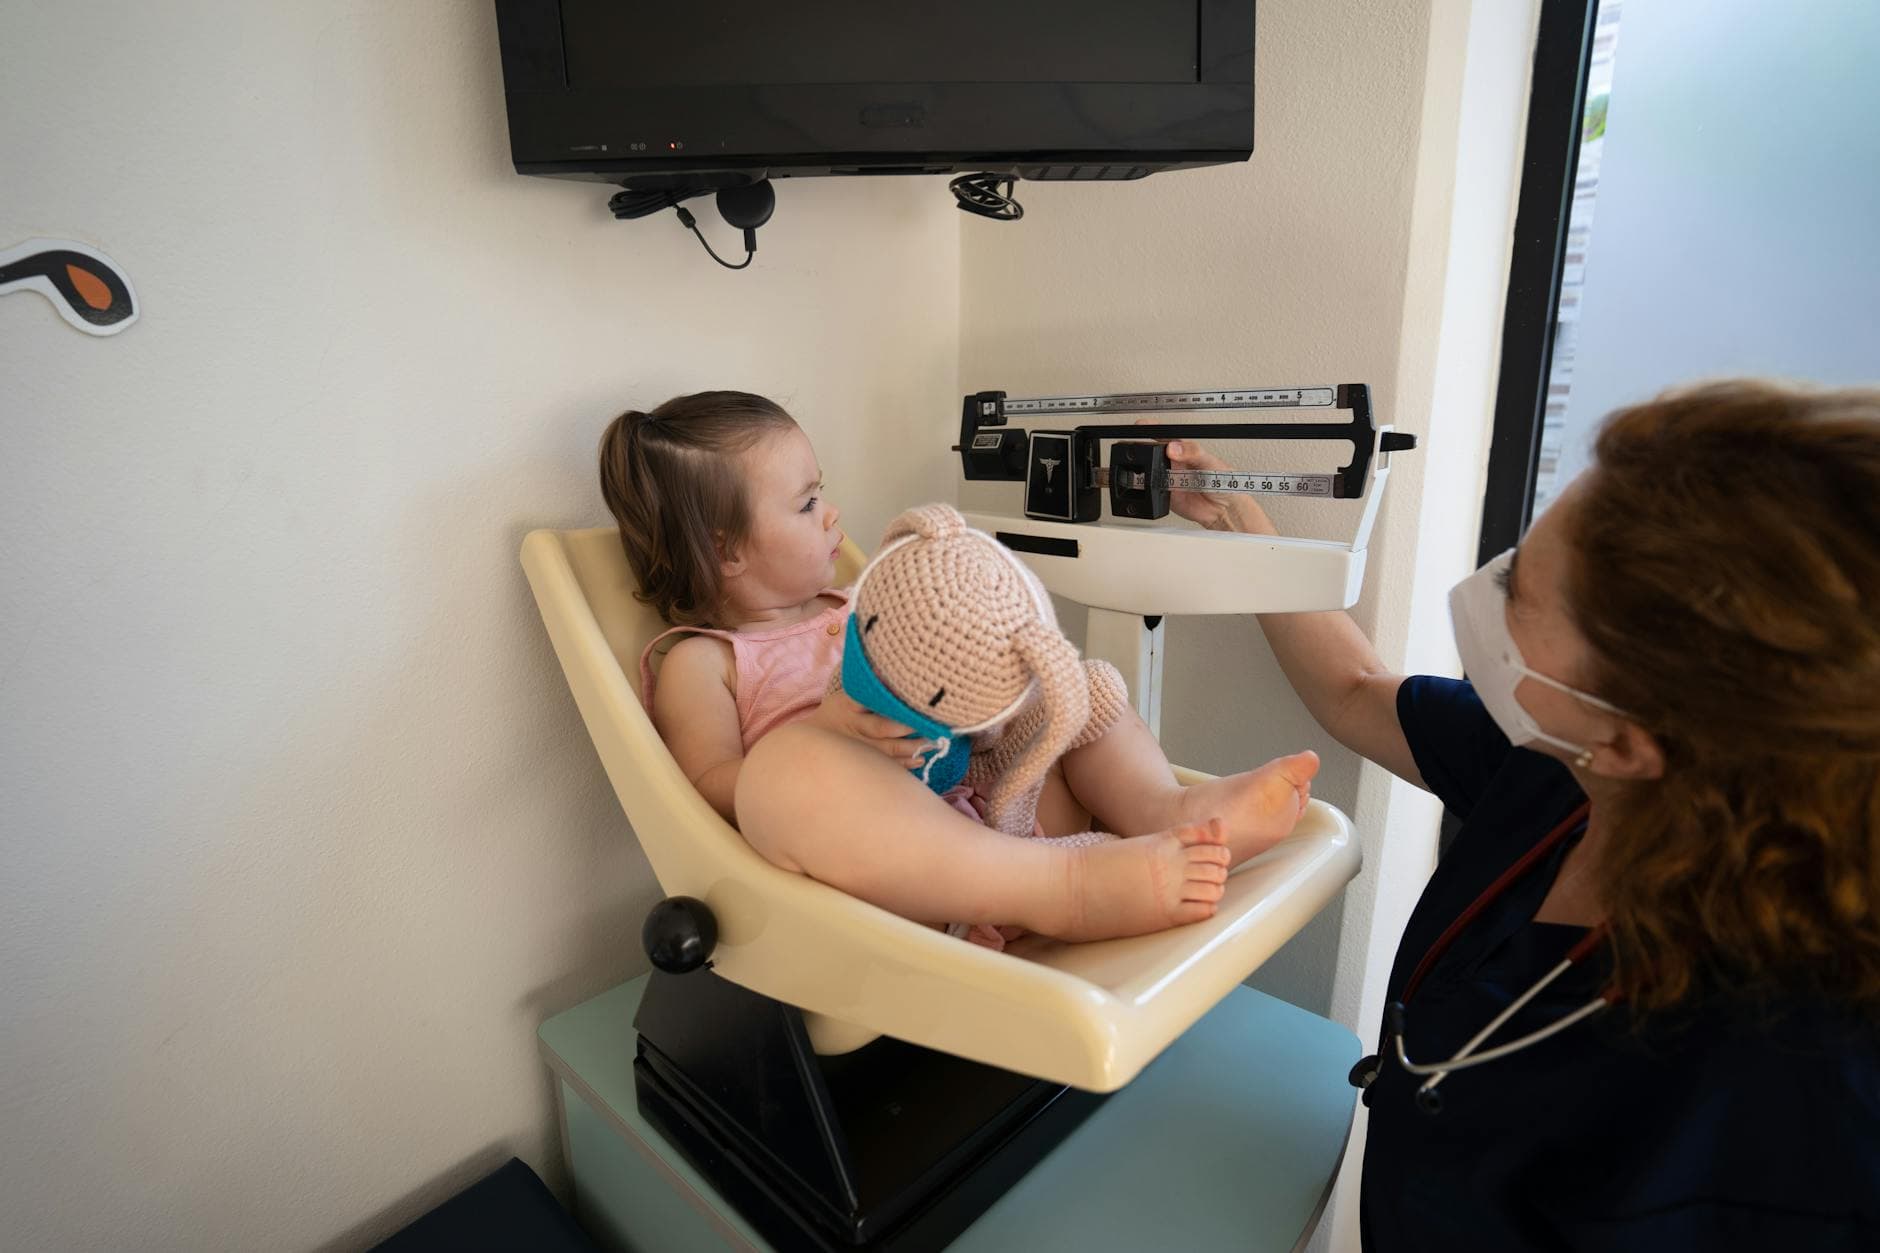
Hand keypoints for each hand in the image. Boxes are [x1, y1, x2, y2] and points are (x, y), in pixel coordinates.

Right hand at [807, 690, 929, 767]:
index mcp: (850, 706)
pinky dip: (904, 763)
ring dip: (911, 747)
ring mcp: (860, 747)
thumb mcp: (846, 695)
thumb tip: (887, 668)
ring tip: (931, 743)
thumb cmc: (837, 713)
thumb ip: (867, 684)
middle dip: (906, 727)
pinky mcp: (864, 761)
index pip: (871, 702)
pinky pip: (886, 764)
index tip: (912, 702)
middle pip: (882, 728)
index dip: (891, 703)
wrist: (814, 741)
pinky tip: (920, 759)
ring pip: (887, 749)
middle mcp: (855, 727)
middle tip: (929, 724)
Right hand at [1130, 419, 1276, 533]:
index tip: (1141, 425)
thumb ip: (1193, 453)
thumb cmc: (1223, 480)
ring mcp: (1168, 477)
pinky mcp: (1165, 494)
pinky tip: (1156, 487)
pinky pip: (1151, 490)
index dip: (1151, 427)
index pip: (1164, 435)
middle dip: (1143, 449)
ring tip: (1155, 472)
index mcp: (1184, 449)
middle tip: (1146, 452)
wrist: (1224, 508)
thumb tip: (1174, 447)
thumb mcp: (1210, 461)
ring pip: (1148, 470)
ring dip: (1145, 470)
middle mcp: (1174, 462)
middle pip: (1151, 451)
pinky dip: (1148, 488)